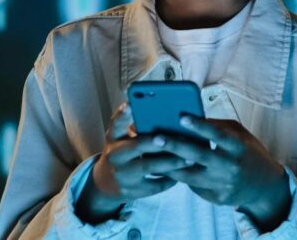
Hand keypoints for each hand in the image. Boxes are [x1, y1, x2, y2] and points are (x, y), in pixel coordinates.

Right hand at [74, 102, 191, 223]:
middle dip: (158, 142)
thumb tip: (165, 111)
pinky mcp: (131, 191)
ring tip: (190, 158)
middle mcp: (114, 155)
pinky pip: (154, 185)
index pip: (116, 123)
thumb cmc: (123, 152)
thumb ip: (136, 126)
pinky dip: (169, 179)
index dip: (123, 114)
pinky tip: (183, 174)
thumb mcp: (121, 138)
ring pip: (148, 166)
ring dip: (171, 162)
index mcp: (113, 138)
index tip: (132, 105)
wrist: (107, 183)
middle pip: (138, 145)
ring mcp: (122, 174)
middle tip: (179, 139)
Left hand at [152, 115, 291, 231]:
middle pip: (198, 155)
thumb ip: (218, 127)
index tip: (181, 117)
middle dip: (175, 146)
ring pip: (190, 175)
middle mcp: (231, 166)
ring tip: (154, 155)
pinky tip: (170, 169)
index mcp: (237, 147)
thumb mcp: (239, 135)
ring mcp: (223, 184)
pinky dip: (182, 177)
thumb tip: (191, 118)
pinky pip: (195, 187)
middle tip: (157, 138)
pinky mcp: (217, 198)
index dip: (199, 126)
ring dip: (170, 165)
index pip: (217, 134)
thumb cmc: (248, 152)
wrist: (264, 185)